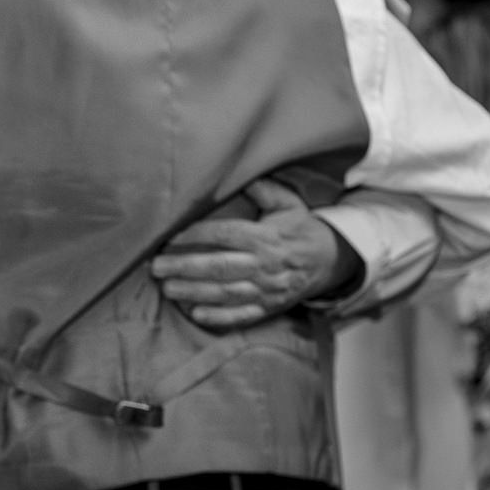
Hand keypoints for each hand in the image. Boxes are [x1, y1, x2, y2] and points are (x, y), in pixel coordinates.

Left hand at [151, 180, 355, 328]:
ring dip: (194, 292)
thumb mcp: (287, 203)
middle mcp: (265, 265)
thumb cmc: (300, 228)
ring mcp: (267, 289)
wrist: (332, 260)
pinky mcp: (269, 307)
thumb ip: (262, 190)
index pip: (226, 235)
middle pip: (220, 267)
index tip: (171, 236)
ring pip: (226, 293)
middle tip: (157, 266)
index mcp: (266, 237)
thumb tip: (238, 172)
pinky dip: (219, 317)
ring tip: (167, 288)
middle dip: (186, 267)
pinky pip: (242, 315)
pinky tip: (196, 314)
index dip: (197, 234)